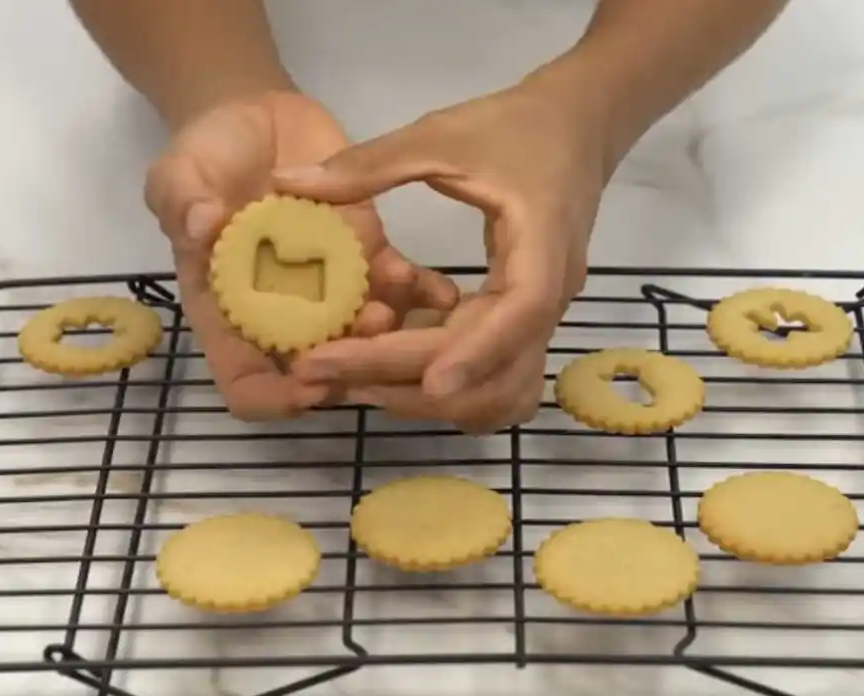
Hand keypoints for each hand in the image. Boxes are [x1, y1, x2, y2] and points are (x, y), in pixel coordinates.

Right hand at [143, 91, 458, 420]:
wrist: (255, 118)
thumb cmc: (206, 155)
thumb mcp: (178, 173)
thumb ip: (182, 201)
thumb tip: (200, 227)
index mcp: (230, 312)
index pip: (245, 381)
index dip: (271, 397)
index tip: (305, 386)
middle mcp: (285, 314)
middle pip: (317, 370)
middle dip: (347, 369)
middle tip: (365, 341)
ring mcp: (331, 288)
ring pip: (365, 335)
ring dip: (386, 335)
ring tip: (391, 308)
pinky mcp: (369, 255)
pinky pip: (400, 285)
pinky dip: (421, 292)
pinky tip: (440, 292)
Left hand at [276, 81, 606, 432]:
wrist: (576, 125)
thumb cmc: (514, 126)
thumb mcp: (441, 136)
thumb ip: (369, 165)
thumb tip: (287, 182)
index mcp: (542, 246)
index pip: (519, 314)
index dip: (476, 354)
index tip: (428, 384)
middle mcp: (551, 296)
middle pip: (500, 371)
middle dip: (416, 384)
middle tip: (330, 373)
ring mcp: (545, 317)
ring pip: (504, 392)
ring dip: (438, 403)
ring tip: (358, 385)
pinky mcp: (528, 323)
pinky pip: (500, 380)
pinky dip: (456, 391)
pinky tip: (399, 376)